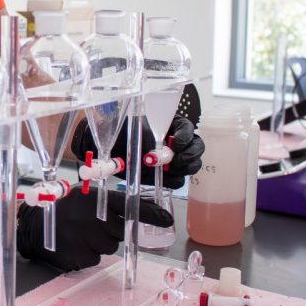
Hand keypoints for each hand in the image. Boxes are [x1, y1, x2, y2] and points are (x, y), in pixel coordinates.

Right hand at [16, 189, 172, 271]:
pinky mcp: (77, 255)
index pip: (129, 205)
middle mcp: (90, 217)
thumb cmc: (64, 210)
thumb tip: (145, 211)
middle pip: (120, 231)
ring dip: (99, 243)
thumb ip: (109, 204)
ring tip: (80, 234)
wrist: (34, 226)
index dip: (150, 213)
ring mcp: (83, 237)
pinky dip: (87, 253)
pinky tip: (74, 244)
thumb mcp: (84, 198)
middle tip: (92, 225)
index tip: (167, 220)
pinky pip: (95, 259)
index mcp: (93, 199)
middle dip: (110, 231)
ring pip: (108, 247)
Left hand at [71, 115, 204, 188]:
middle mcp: (176, 142)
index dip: (185, 138)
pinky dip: (171, 180)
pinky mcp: (167, 175)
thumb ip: (148, 138)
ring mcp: (174, 159)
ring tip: (166, 169)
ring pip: (192, 165)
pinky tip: (160, 176)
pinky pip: (178, 180)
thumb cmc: (122, 133)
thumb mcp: (135, 130)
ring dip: (182, 169)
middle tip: (173, 162)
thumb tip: (155, 152)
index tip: (175, 145)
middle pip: (197, 148)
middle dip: (188, 156)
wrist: (108, 149)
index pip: (188, 129)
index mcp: (171, 124)